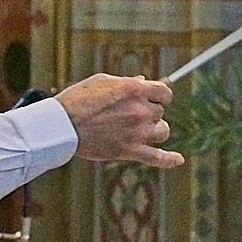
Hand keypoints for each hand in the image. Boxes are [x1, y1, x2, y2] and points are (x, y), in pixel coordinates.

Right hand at [60, 73, 182, 167]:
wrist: (62, 125)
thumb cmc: (78, 99)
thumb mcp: (103, 82)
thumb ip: (127, 82)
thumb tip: (143, 81)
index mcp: (135, 90)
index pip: (164, 92)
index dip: (159, 96)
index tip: (153, 99)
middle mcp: (141, 110)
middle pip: (159, 112)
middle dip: (148, 112)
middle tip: (127, 115)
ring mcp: (137, 132)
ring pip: (162, 132)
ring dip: (155, 130)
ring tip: (141, 130)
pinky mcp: (130, 150)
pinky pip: (157, 158)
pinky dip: (169, 159)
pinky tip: (178, 159)